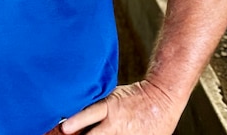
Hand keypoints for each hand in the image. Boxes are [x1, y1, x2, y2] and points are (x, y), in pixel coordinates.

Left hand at [60, 80, 181, 134]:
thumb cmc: (132, 96)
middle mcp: (117, 123)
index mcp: (110, 107)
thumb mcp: (111, 96)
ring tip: (90, 134)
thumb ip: (94, 106)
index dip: (76, 121)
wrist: (162, 98)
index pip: (89, 114)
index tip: (64, 128)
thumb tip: (70, 114)